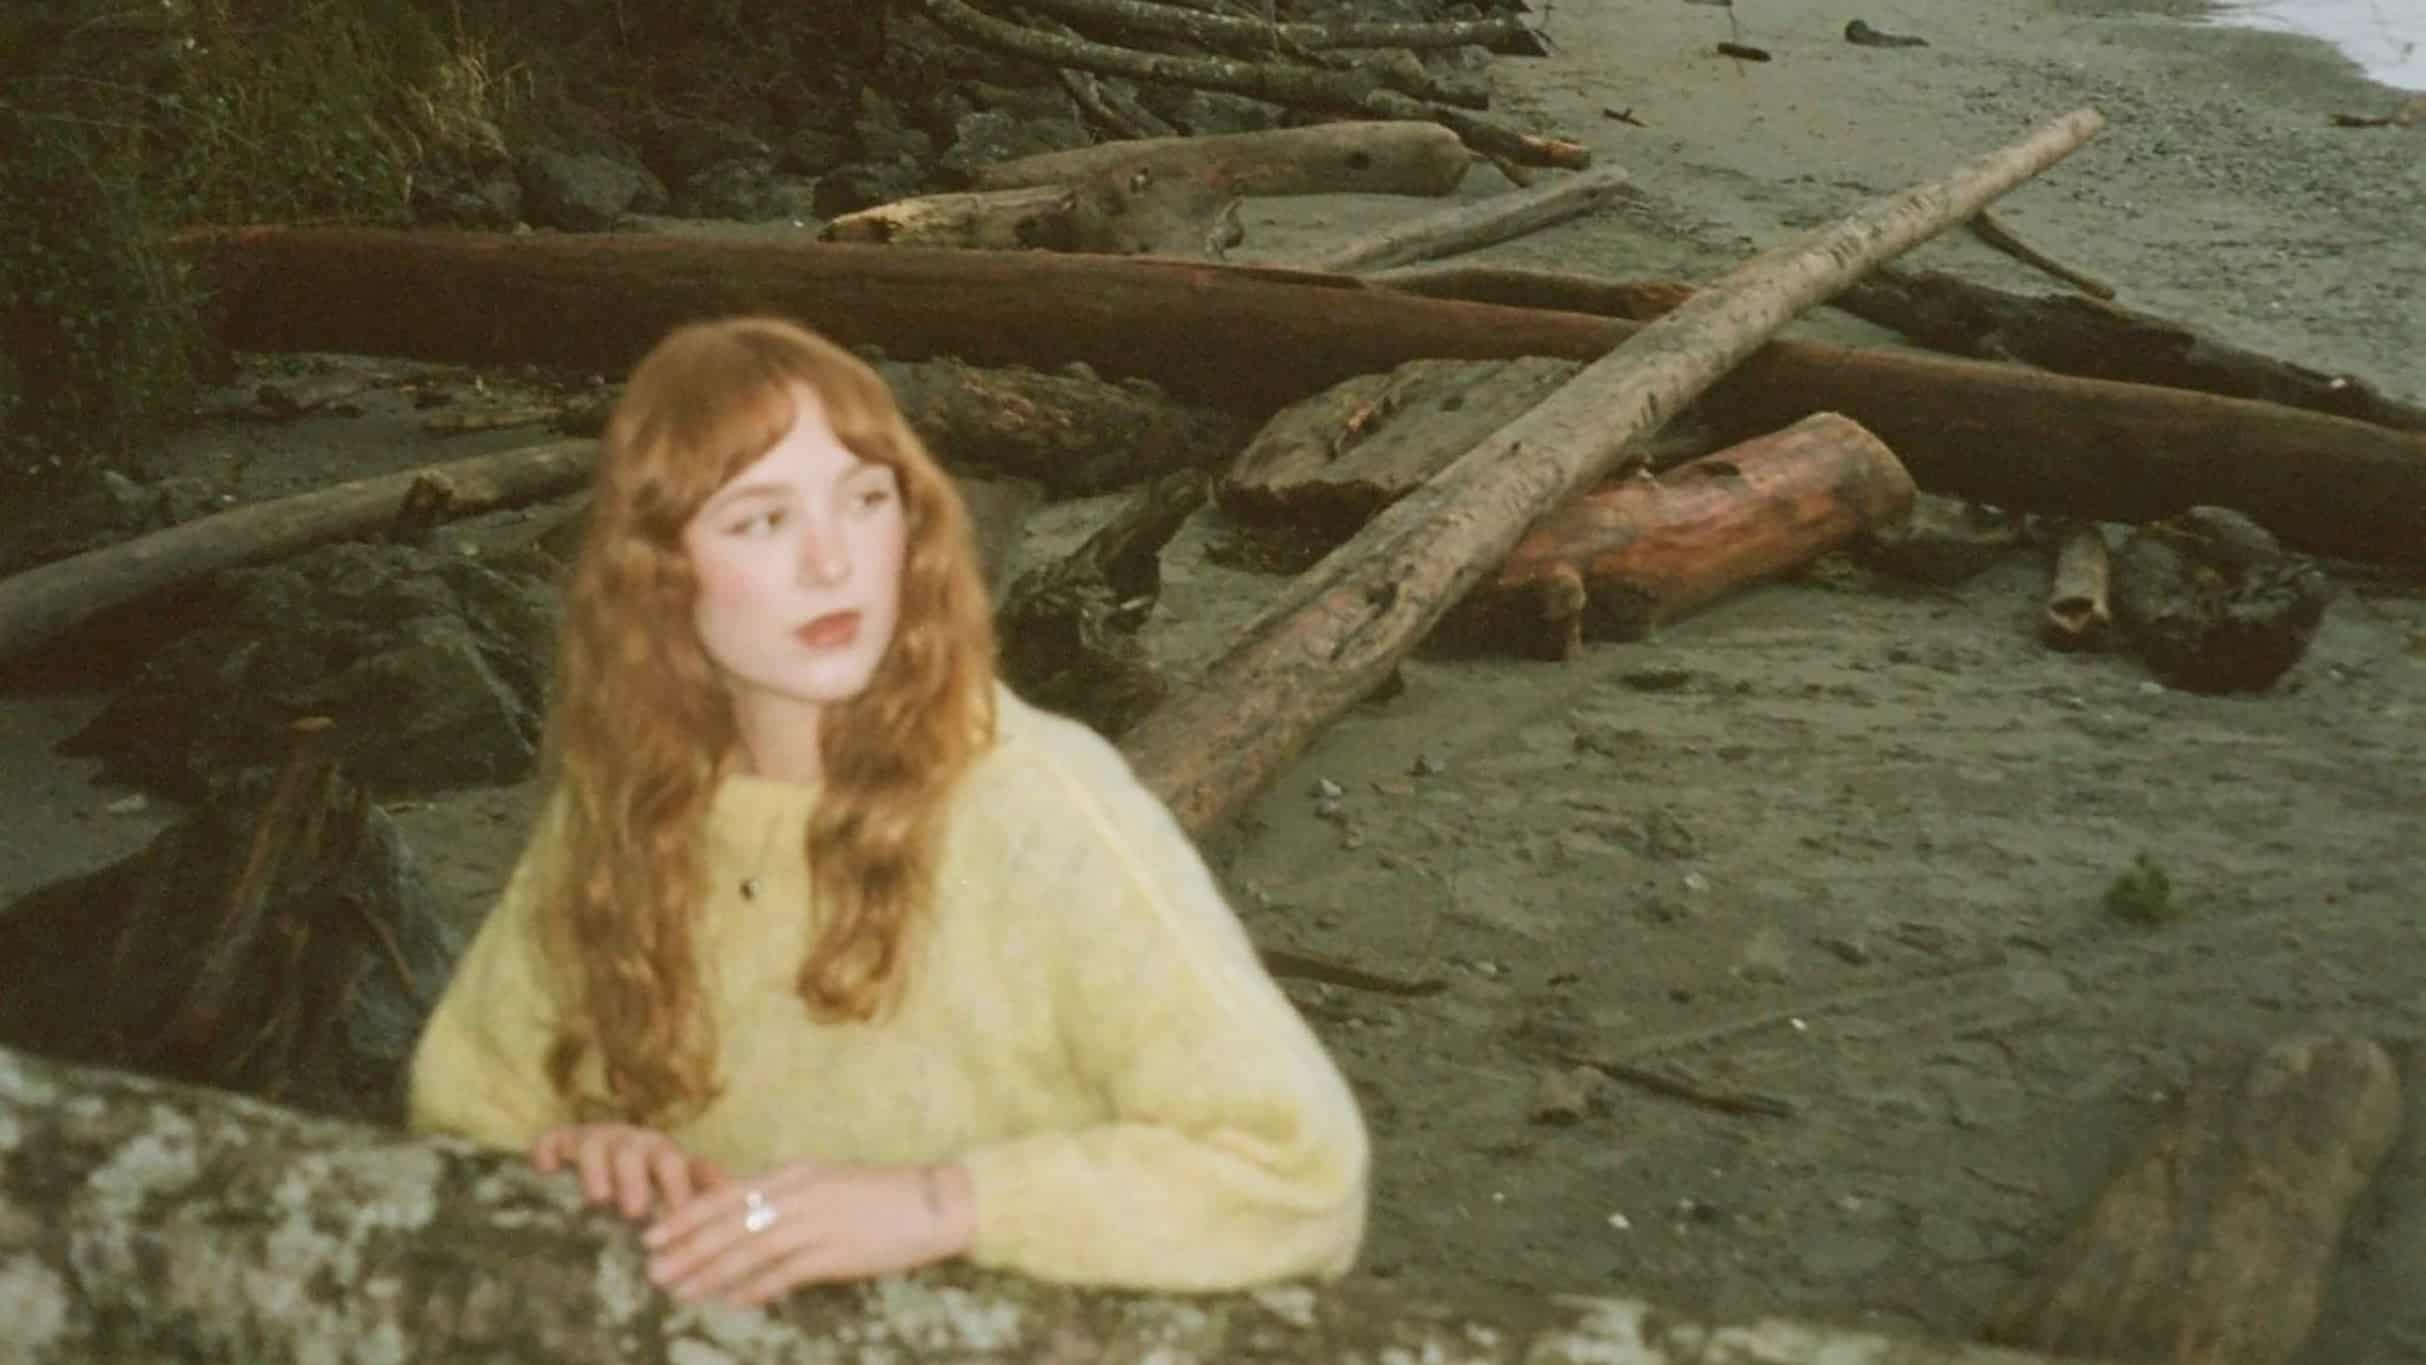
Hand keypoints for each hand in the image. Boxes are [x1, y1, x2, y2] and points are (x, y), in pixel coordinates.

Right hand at [530, 1123, 729, 1220]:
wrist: (606, 1164)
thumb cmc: (650, 1182)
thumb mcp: (680, 1188)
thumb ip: (705, 1193)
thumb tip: (741, 1201)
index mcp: (661, 1153)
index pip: (672, 1164)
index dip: (676, 1189)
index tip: (679, 1217)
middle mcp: (630, 1142)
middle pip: (633, 1152)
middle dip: (634, 1180)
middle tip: (635, 1212)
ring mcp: (597, 1140)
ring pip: (595, 1144)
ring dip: (596, 1169)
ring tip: (598, 1199)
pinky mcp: (563, 1142)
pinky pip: (554, 1140)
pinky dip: (548, 1149)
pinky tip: (544, 1168)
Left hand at [642, 1160, 976, 1306]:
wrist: (933, 1202)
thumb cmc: (878, 1195)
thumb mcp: (825, 1185)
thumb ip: (784, 1200)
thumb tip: (742, 1224)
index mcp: (793, 1174)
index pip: (726, 1195)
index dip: (685, 1216)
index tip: (652, 1235)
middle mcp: (798, 1194)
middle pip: (728, 1223)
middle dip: (685, 1248)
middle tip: (652, 1270)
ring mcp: (817, 1223)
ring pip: (748, 1249)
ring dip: (709, 1272)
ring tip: (680, 1291)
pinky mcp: (836, 1253)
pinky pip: (784, 1273)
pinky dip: (755, 1288)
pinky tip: (732, 1302)